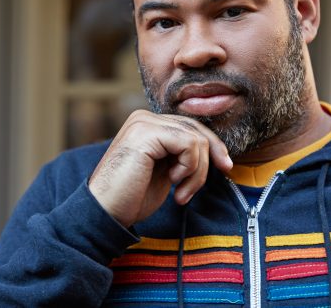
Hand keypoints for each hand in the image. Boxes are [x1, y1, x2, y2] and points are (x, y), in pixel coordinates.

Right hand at [88, 110, 232, 226]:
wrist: (105, 212)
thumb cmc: (131, 197)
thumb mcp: (163, 171)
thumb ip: (179, 155)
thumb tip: (213, 149)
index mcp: (146, 124)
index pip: (190, 127)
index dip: (212, 146)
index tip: (225, 167)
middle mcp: (144, 118)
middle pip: (196, 129)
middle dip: (208, 159)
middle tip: (196, 188)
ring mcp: (143, 123)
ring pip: (196, 138)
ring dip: (197, 172)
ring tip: (180, 192)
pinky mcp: (146, 133)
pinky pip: (189, 144)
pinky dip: (190, 168)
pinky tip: (173, 183)